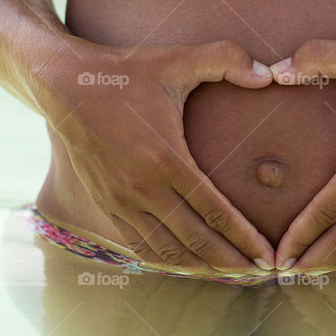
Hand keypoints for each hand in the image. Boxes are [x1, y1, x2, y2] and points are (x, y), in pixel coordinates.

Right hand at [33, 38, 277, 272]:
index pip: (215, 213)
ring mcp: (121, 202)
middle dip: (233, 263)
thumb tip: (269, 73)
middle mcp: (142, 189)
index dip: (246, 239)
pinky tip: (189, 267)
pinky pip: (140, 247)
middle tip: (264, 275)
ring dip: (202, 269)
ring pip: (167, 252)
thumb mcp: (177, 59)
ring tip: (233, 276)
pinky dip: (167, 262)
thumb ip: (226, 59)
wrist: (64, 86)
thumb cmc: (127, 73)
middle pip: (196, 242)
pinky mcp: (106, 206)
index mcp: (166, 159)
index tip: (270, 257)